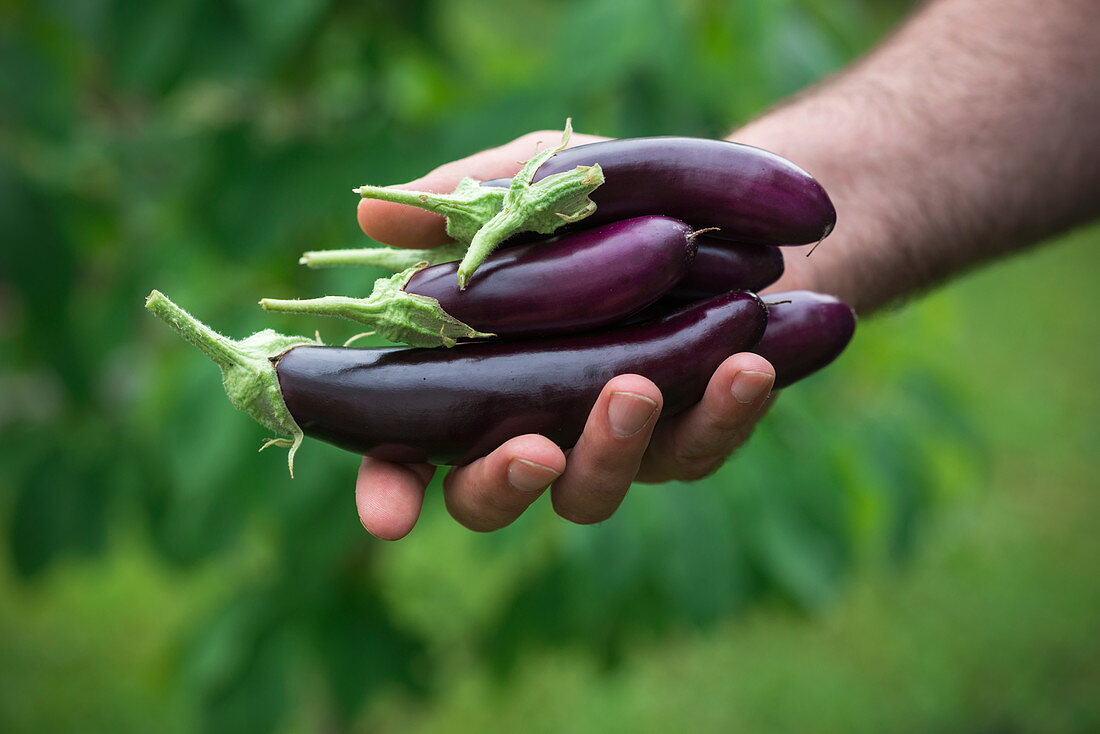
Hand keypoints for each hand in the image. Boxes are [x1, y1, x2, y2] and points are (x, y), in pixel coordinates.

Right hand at [354, 129, 776, 538]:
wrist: (712, 208)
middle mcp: (528, 426)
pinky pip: (700, 446)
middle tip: (534, 451)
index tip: (387, 518)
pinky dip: (723, 411)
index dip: (389, 491)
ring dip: (613, 448)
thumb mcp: (529, 183)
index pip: (406, 452)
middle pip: (491, 496)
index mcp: (469, 378)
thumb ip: (460, 203)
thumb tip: (372, 218)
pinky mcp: (685, 437)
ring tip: (635, 386)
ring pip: (593, 490)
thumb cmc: (595, 204)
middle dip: (506, 484)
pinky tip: (745, 366)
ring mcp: (606, 443)